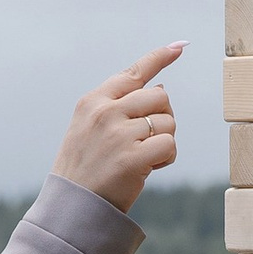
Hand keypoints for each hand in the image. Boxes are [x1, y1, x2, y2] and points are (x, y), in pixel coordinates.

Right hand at [55, 43, 182, 213]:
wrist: (72, 207)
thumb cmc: (85, 169)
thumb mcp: (88, 128)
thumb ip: (118, 106)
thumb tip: (160, 89)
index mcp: (93, 101)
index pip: (133, 73)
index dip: (159, 58)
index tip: (180, 46)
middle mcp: (105, 112)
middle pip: (160, 97)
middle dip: (163, 117)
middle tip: (148, 140)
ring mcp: (118, 134)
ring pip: (168, 121)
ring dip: (164, 141)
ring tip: (144, 158)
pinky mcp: (132, 158)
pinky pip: (169, 144)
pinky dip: (167, 158)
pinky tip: (151, 168)